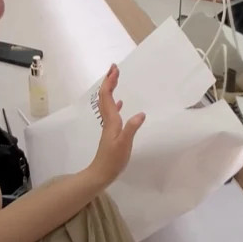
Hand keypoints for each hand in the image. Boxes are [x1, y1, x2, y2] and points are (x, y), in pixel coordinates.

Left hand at [86, 64, 145, 185]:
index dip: (109, 82)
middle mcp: (108, 120)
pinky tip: (121, 103)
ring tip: (116, 80)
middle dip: (109, 81)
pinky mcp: (111, 131)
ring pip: (107, 103)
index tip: (114, 70)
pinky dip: (115, 104)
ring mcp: (109, 126)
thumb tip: (141, 113)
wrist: (101, 172)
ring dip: (111, 90)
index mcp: (111, 120)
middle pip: (105, 96)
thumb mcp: (124, 144)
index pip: (107, 97)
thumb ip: (132, 128)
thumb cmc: (113, 159)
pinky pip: (112, 112)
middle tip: (114, 68)